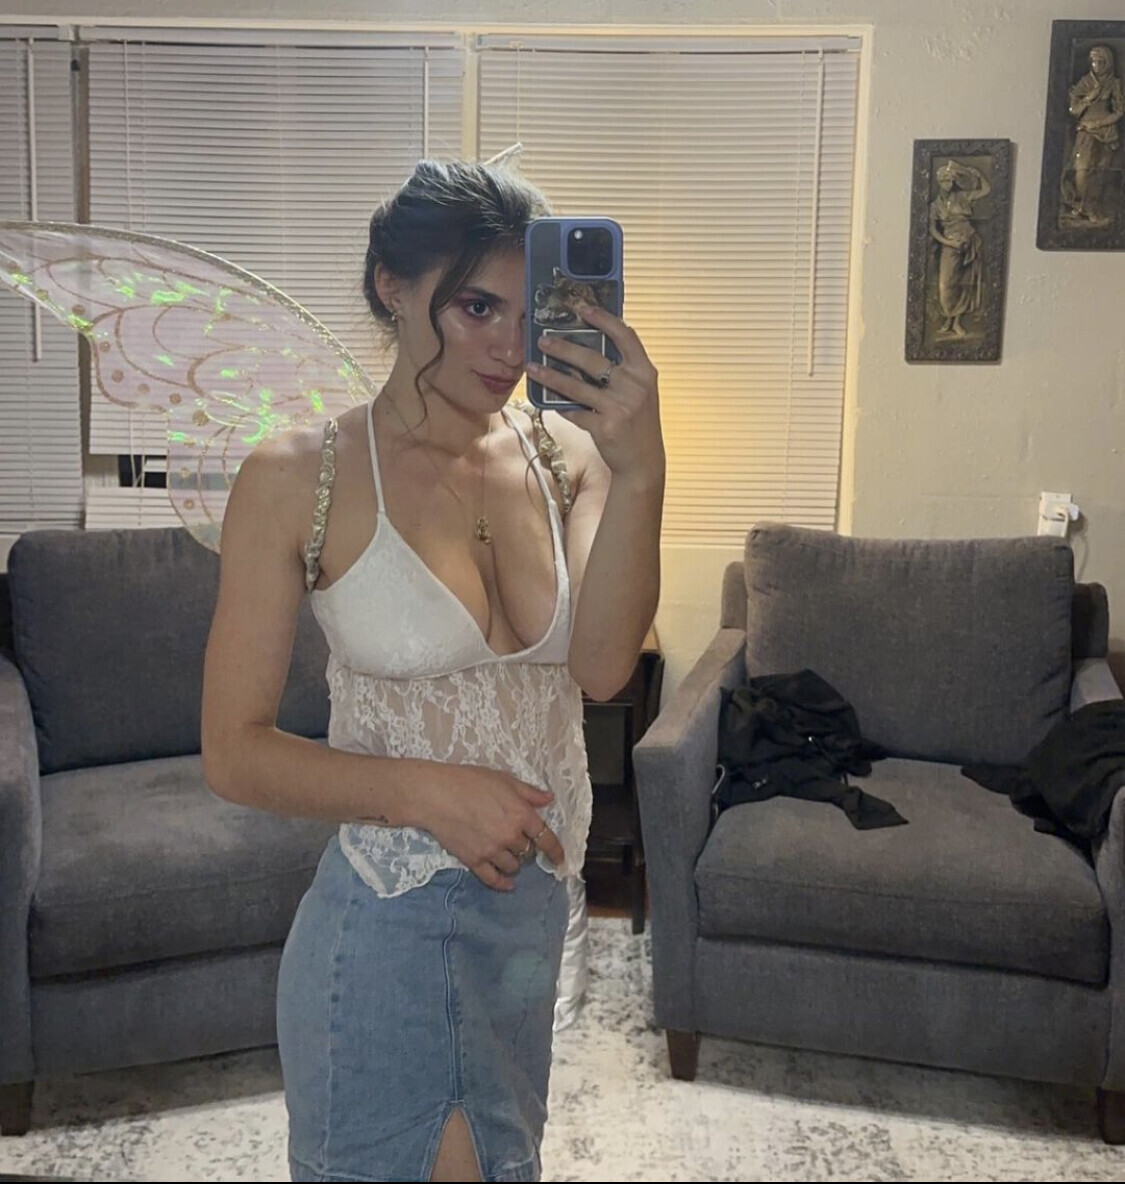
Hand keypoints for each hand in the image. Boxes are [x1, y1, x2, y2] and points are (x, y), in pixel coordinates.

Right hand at [412, 764, 564, 890]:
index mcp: (521, 814)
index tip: (560, 859)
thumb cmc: (469, 781)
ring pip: (513, 866)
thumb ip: (528, 792)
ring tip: (507, 853)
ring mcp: (492, 851)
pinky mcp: (474, 861)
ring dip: (514, 862)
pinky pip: (493, 879)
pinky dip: (502, 883)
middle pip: (528, 851)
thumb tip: (549, 800)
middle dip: (526, 847)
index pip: (546, 838)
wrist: (436, 795)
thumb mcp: (503, 779)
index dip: (555, 851)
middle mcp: (510, 836)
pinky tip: (507, 884)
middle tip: (517, 839)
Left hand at [527, 302, 664, 485]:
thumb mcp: (639, 392)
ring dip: (550, 376)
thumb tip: (587, 348)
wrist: (643, 462)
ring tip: (532, 367)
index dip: (603, 318)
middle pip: (593, 359)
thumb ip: (622, 371)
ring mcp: (620, 408)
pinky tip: (546, 399)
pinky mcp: (605, 428)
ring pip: (577, 386)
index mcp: (644, 372)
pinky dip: (558, 405)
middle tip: (543, 340)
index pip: (625, 335)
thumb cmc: (637, 423)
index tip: (582, 308)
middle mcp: (635, 387)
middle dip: (564, 348)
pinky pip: (574, 411)